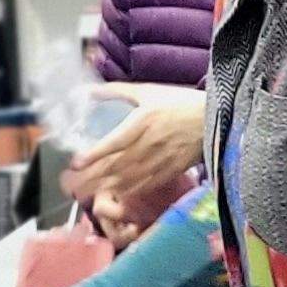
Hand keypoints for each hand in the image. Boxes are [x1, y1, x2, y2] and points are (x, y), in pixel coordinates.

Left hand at [59, 86, 202, 226]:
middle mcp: (150, 144)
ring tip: (85, 193)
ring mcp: (160, 161)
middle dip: (92, 177)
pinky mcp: (170, 172)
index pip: (114, 142)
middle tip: (71, 184)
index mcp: (143, 121)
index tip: (75, 162)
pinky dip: (127, 192)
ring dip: (105, 187)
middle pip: (116, 165)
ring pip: (128, 179)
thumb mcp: (148, 91)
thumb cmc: (180, 102)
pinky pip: (146, 186)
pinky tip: (114, 195)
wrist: (215, 120)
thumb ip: (117, 90)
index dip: (93, 154)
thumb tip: (88, 90)